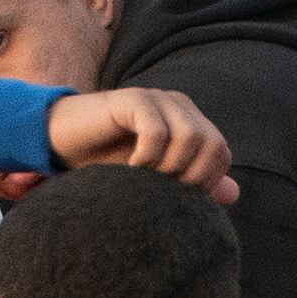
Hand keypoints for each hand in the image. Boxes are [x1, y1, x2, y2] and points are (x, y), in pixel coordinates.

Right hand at [44, 87, 238, 204]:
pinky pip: (156, 131)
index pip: (221, 153)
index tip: (175, 199)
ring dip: (168, 169)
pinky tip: (130, 170)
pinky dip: (147, 158)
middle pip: (212, 145)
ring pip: (190, 137)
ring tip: (144, 179)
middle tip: (159, 191)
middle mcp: (179, 106)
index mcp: (189, 121)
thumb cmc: (107, 162)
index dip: (205, 181)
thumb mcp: (154, 177)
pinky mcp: (134, 98)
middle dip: (190, 177)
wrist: (62, 141)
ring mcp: (157, 99)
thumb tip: (234, 193)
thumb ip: (192, 182)